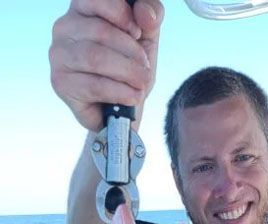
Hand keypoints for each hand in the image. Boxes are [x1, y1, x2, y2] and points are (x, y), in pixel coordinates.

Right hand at [50, 0, 163, 130]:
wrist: (121, 111)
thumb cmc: (129, 69)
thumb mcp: (147, 38)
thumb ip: (151, 16)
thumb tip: (144, 13)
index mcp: (82, 8)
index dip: (122, 14)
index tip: (137, 33)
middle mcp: (64, 27)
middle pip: (100, 31)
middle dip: (131, 52)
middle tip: (145, 69)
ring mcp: (58, 55)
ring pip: (95, 57)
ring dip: (127, 72)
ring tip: (141, 83)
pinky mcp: (60, 82)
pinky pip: (93, 85)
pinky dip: (119, 92)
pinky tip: (132, 96)